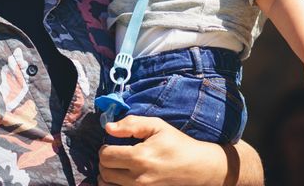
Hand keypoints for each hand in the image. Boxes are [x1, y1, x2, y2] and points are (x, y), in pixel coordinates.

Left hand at [98, 116, 239, 185]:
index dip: (105, 147)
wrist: (199, 168)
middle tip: (116, 154)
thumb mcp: (157, 126)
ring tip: (120, 166)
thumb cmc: (177, 144)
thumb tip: (108, 127)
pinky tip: (122, 177)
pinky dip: (115, 185)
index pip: (105, 156)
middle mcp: (138, 178)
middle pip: (104, 172)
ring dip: (108, 175)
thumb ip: (131, 124)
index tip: (113, 144)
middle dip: (106, 161)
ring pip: (107, 185)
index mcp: (140, 157)